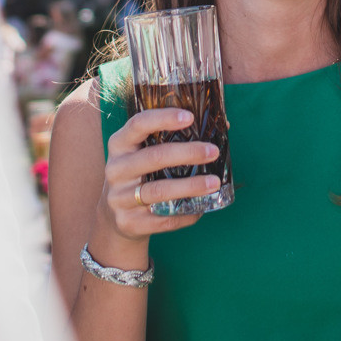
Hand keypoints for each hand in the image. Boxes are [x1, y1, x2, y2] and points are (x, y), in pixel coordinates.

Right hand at [96, 108, 222, 247]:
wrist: (116, 217)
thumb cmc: (140, 175)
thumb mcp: (143, 153)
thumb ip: (172, 139)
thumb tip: (224, 125)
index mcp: (119, 145)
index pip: (138, 124)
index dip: (164, 118)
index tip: (190, 118)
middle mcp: (115, 169)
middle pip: (154, 157)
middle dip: (187, 153)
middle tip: (213, 152)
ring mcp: (119, 198)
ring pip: (159, 191)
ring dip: (191, 186)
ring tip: (214, 182)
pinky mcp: (128, 223)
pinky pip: (163, 219)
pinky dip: (186, 213)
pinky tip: (201, 208)